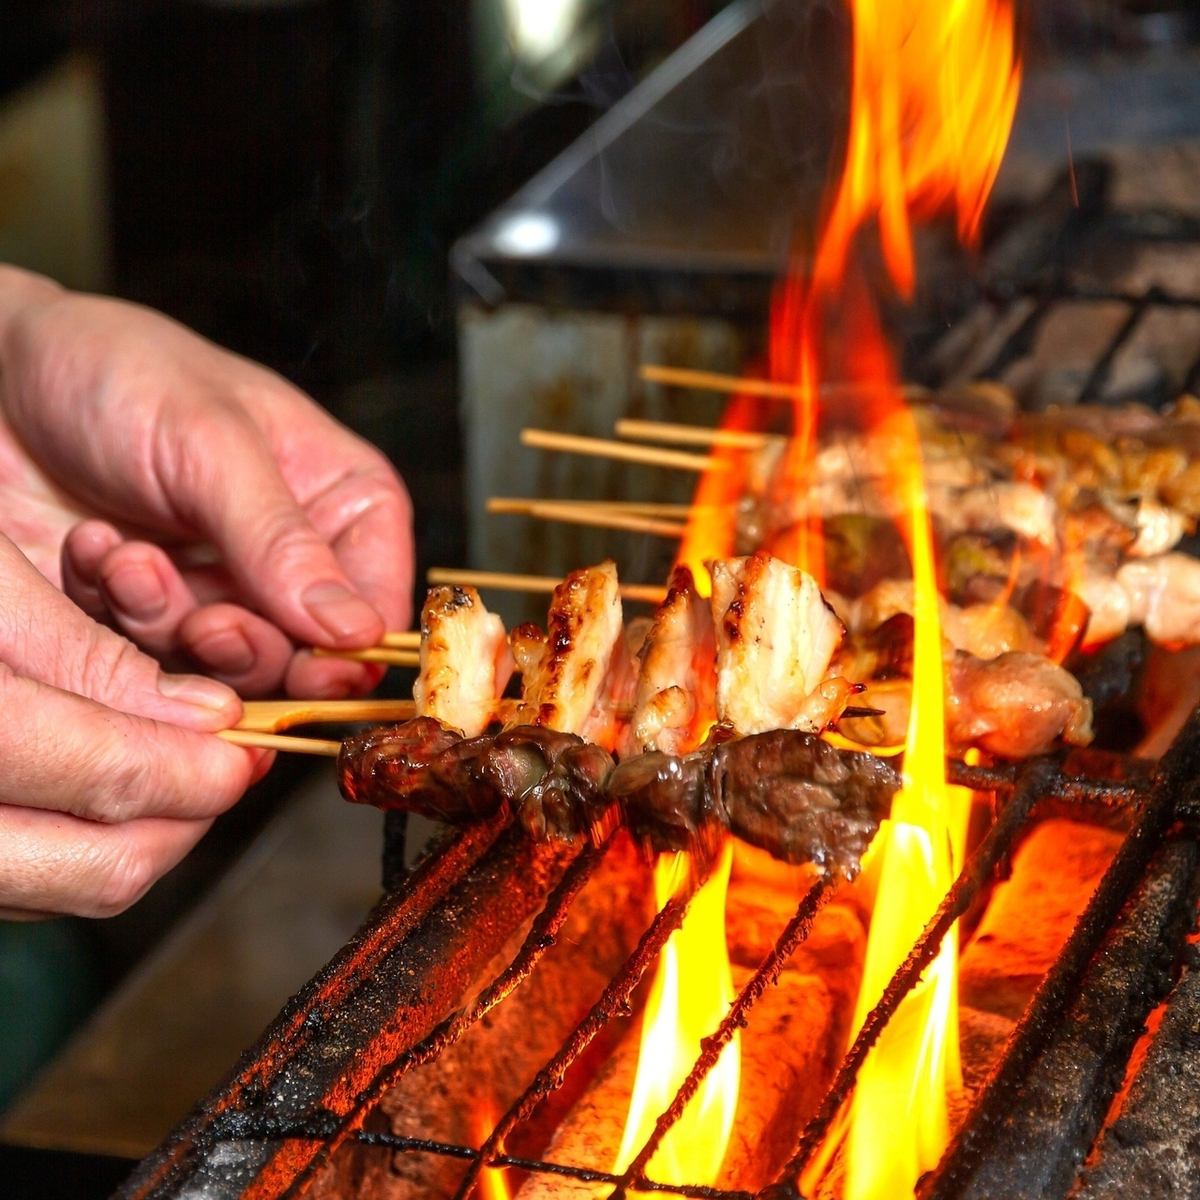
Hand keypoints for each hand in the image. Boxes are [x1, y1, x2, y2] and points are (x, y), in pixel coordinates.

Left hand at [0, 266, 412, 697]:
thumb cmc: (117, 372)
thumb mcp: (211, 444)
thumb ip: (281, 540)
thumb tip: (357, 630)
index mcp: (341, 501)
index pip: (378, 603)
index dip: (350, 649)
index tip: (311, 665)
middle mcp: (293, 556)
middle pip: (308, 656)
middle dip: (247, 644)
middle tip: (203, 619)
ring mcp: (222, 590)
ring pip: (230, 670)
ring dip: (170, 625)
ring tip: (126, 560)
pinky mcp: (153, 616)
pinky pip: (153, 662)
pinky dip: (118, 617)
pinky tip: (93, 553)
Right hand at [0, 533, 258, 917]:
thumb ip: (90, 655)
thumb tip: (200, 720)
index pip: (97, 776)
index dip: (192, 767)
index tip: (243, 744)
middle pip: (97, 869)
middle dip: (180, 817)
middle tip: (224, 766)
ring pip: (64, 885)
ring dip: (142, 833)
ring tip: (180, 770)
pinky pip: (21, 876)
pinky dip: (82, 839)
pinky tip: (109, 781)